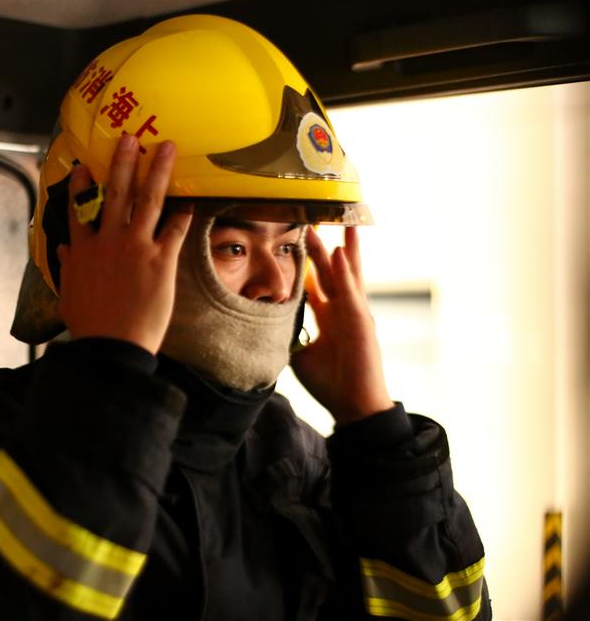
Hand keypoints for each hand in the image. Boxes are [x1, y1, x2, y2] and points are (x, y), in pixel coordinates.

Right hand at [57, 135, 192, 353]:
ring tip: (167, 148)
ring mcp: (135, 247)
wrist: (111, 345)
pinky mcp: (160, 260)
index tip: (83, 166)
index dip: (81, 185)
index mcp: (82, 249)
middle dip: (123, 163)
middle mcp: (108, 240)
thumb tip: (61, 249)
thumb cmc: (88, 324)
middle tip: (130, 139)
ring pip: (147, 200)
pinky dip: (183, 212)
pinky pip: (174, 229)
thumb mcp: (69, 293)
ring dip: (157, 171)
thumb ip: (67, 266)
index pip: (79, 208)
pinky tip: (190, 197)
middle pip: (116, 193)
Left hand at [290, 226, 393, 424]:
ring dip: (341, 247)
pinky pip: (350, 291)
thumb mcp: (300, 355)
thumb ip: (288, 336)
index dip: (307, 262)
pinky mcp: (361, 321)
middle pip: (331, 271)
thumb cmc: (331, 382)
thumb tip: (263, 326)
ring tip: (339, 222)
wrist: (353, 406)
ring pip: (348, 273)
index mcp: (329, 316)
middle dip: (322, 246)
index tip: (295, 242)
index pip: (316, 282)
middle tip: (310, 220)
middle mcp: (342, 310)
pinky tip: (339, 251)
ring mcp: (354, 313)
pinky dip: (344, 271)